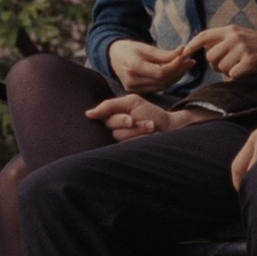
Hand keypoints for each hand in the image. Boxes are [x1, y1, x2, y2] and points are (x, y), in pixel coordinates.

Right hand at [85, 94, 208, 141]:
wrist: (168, 126)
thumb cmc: (150, 113)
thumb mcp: (132, 102)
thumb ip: (110, 106)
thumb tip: (88, 114)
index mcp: (111, 117)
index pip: (104, 118)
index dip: (119, 120)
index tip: (130, 119)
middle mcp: (113, 131)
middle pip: (115, 130)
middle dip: (134, 126)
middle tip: (149, 123)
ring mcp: (121, 142)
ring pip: (123, 139)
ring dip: (141, 132)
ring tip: (152, 128)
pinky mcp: (128, 152)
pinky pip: (130, 147)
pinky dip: (144, 140)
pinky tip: (153, 136)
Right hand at [108, 40, 194, 92]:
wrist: (113, 56)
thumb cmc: (130, 49)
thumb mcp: (145, 47)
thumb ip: (164, 54)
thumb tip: (183, 52)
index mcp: (133, 67)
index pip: (160, 72)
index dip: (175, 66)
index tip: (185, 56)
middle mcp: (132, 81)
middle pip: (163, 80)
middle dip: (178, 70)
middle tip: (189, 60)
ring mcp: (133, 89)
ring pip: (162, 86)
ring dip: (176, 76)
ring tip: (185, 65)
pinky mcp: (136, 92)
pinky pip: (158, 88)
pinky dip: (168, 80)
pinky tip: (175, 72)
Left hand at [182, 27, 256, 78]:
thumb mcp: (242, 36)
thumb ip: (224, 40)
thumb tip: (204, 48)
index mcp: (231, 30)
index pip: (204, 36)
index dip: (192, 45)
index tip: (184, 53)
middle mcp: (234, 37)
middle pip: (211, 57)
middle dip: (217, 66)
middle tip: (231, 65)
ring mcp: (242, 48)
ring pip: (221, 68)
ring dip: (230, 71)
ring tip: (244, 65)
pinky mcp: (250, 61)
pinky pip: (233, 75)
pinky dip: (239, 76)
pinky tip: (249, 70)